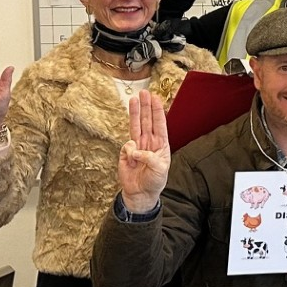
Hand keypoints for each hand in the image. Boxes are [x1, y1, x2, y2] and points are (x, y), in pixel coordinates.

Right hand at [117, 89, 170, 213]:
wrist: (140, 194)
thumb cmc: (154, 181)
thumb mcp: (159, 169)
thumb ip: (149, 157)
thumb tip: (135, 148)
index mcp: (161, 144)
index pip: (159, 124)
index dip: (157, 111)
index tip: (156, 98)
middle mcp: (149, 142)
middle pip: (147, 120)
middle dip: (145, 106)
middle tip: (143, 92)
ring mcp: (137, 147)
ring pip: (135, 126)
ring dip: (135, 113)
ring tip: (133, 99)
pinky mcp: (126, 154)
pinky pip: (126, 146)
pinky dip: (129, 151)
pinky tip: (131, 160)